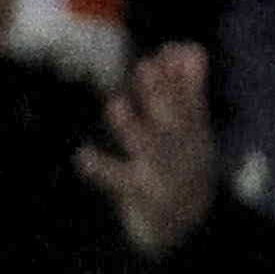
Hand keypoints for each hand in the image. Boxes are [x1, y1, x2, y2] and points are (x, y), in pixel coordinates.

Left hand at [83, 41, 215, 257]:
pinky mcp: (141, 196)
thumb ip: (189, 88)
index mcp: (192, 132)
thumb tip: (188, 46)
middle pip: (172, 119)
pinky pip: (119, 182)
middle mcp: (180, 150)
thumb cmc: (183, 166)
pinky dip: (101, 169)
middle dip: (161, 94)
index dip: (184, 75)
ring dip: (132, 127)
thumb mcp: (192, 128)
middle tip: (146, 66)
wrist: (190, 227)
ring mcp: (161, 173)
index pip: (192, 98)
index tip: (174, 48)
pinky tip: (82, 156)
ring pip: (147, 148)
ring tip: (115, 105)